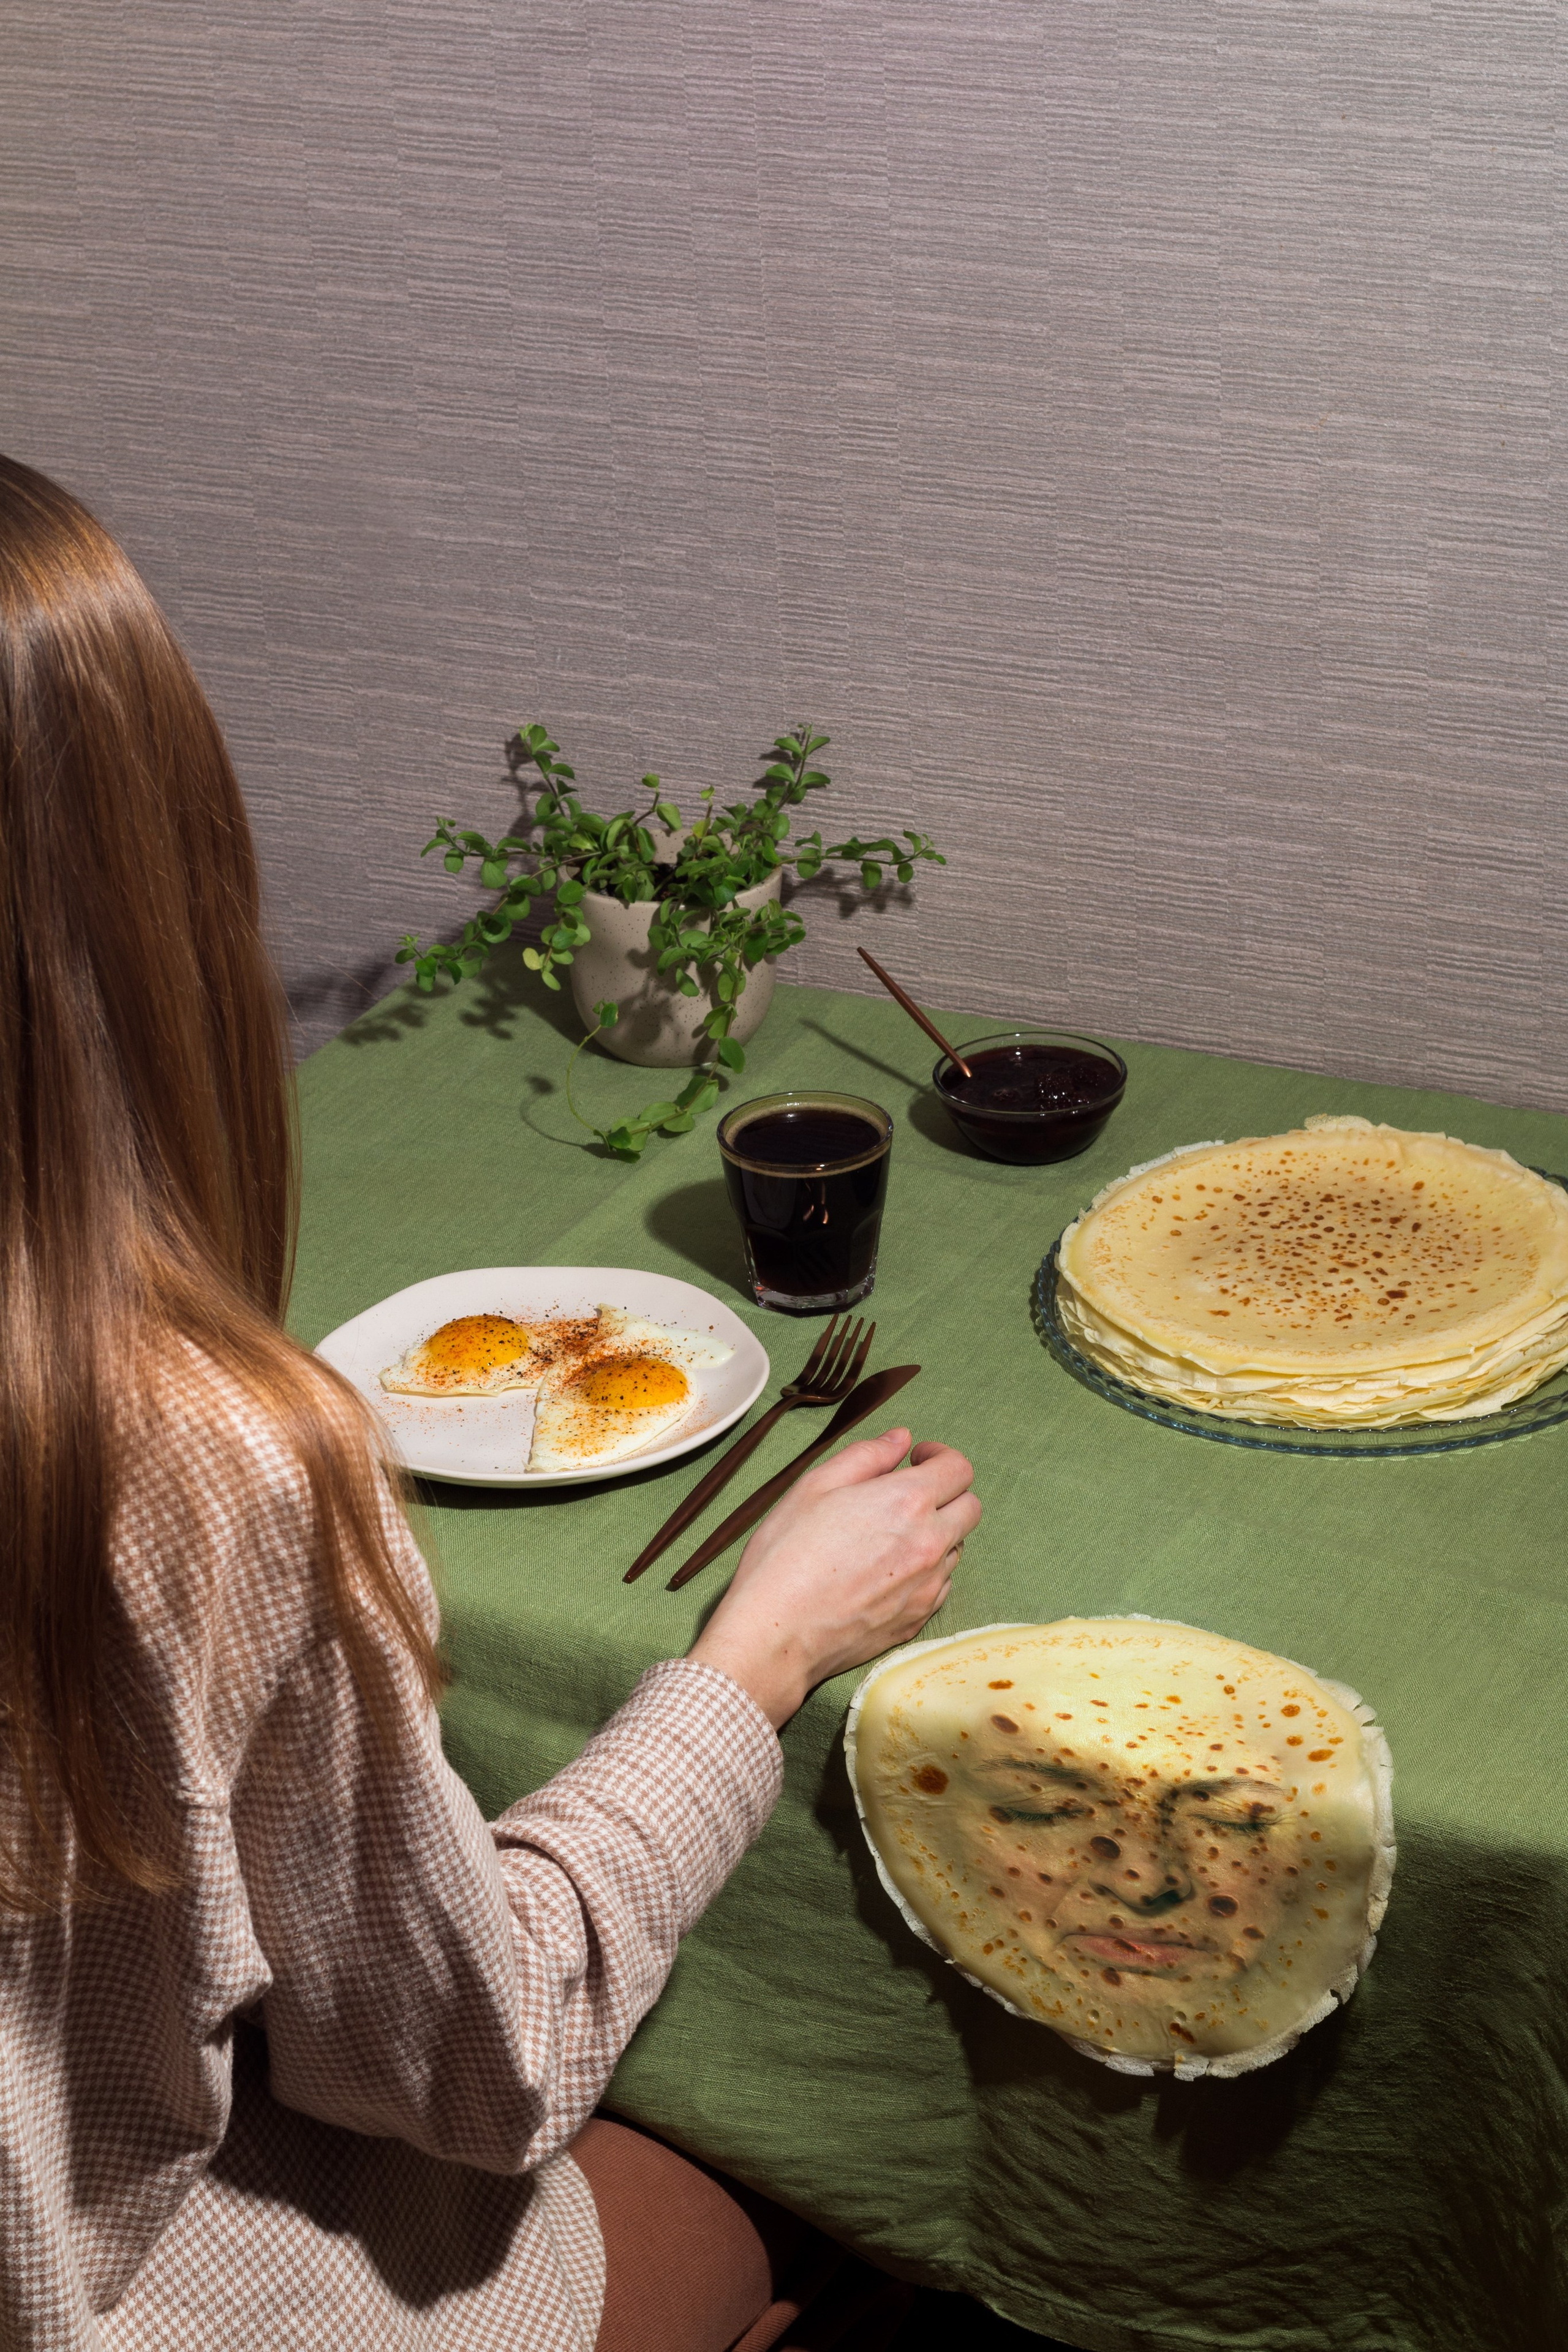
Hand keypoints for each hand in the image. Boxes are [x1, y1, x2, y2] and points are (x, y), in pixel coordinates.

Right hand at [687, 1427, 979, 1729]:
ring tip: (891, 1536)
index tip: (917, 1459)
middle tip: (908, 1494)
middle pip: (970, 1508)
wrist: (777, 1633)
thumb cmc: (786, 1555)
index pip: (959, 1468)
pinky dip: (925, 1571)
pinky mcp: (919, 1619)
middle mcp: (930, 1544)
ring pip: (956, 1548)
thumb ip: (867, 1456)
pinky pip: (941, 1585)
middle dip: (946, 1493)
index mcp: (907, 1502)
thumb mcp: (815, 1486)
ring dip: (936, 1534)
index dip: (940, 1456)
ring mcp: (928, 1586)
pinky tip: (887, 1572)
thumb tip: (901, 1439)